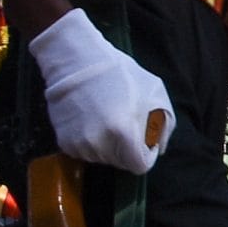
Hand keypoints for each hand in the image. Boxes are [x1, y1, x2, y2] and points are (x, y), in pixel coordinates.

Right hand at [32, 10, 175, 175]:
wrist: (77, 60)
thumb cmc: (120, 73)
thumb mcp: (155, 92)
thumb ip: (163, 125)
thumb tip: (159, 148)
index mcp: (124, 133)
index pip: (140, 166)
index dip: (145, 154)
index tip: (143, 138)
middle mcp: (100, 144)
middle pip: (121, 163)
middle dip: (127, 149)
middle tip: (124, 122)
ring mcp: (80, 145)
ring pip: (102, 158)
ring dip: (108, 146)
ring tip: (106, 118)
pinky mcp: (64, 142)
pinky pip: (84, 152)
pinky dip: (90, 142)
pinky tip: (90, 120)